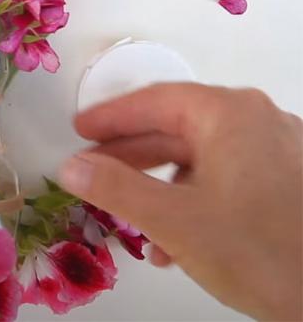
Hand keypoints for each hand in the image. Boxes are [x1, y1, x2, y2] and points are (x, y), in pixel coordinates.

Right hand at [59, 84, 301, 320]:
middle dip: (130, 156)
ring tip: (128, 220)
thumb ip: (115, 189)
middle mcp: (257, 121)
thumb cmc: (257, 251)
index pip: (156, 100)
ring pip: (199, 158)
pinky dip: (191, 200)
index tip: (78, 130)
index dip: (111, 116)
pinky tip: (173, 243)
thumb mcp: (174, 220)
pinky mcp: (287, 182)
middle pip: (177, 128)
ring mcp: (278, 151)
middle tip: (90, 170)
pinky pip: (225, 178)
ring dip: (158, 187)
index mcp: (230, 114)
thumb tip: (70, 167)